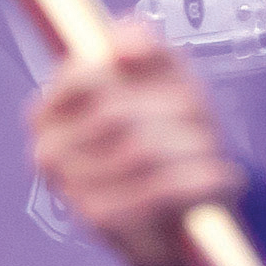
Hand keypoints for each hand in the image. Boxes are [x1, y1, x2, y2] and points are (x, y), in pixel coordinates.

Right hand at [29, 22, 242, 265]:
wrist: (177, 212)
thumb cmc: (166, 141)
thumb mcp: (161, 82)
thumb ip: (143, 46)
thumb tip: (123, 49)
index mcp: (50, 110)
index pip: (81, 76)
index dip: (135, 77)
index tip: (171, 86)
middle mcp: (48, 150)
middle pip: (118, 114)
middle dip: (178, 115)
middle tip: (204, 125)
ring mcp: (70, 186)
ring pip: (141, 151)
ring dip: (194, 149)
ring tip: (212, 154)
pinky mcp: (98, 219)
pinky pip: (157, 190)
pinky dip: (199, 181)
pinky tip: (216, 178)